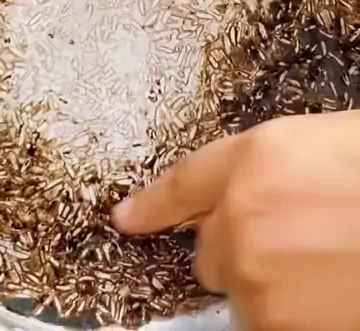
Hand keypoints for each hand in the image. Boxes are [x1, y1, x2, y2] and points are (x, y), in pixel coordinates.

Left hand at [113, 112, 359, 330]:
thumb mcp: (324, 147)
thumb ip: (266, 171)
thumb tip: (237, 203)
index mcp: (257, 159)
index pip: (185, 182)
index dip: (153, 204)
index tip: (128, 220)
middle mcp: (242, 217)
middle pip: (209, 252)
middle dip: (240, 252)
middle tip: (298, 243)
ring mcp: (257, 279)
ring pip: (243, 295)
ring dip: (272, 289)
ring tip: (329, 269)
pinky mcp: (276, 326)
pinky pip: (266, 324)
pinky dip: (292, 316)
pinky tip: (332, 292)